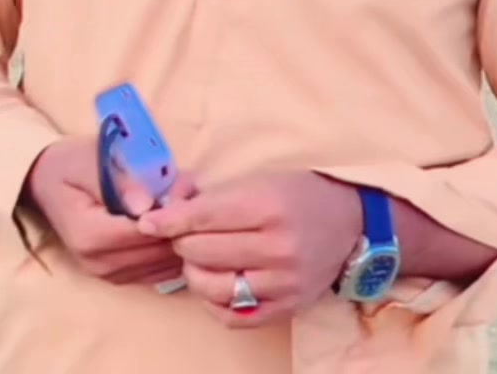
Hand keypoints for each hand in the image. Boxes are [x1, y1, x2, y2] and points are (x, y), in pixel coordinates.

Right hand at [23, 136, 196, 284]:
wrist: (44, 182)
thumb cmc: (69, 165)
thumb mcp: (89, 160)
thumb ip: (120, 181)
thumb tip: (148, 205)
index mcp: (90, 236)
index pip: (147, 234)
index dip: (172, 212)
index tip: (182, 187)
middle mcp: (99, 264)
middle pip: (159, 253)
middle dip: (180, 224)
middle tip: (188, 192)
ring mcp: (108, 275)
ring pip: (164, 266)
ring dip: (179, 237)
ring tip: (181, 205)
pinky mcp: (117, 277)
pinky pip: (158, 272)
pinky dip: (172, 250)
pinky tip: (172, 224)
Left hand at [137, 171, 362, 325]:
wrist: (349, 221)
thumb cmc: (298, 193)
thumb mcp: (259, 181)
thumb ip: (214, 198)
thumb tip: (164, 213)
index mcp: (269, 206)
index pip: (204, 217)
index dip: (170, 220)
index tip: (148, 222)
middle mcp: (278, 248)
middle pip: (204, 252)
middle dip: (182, 242)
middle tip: (183, 235)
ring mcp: (284, 283)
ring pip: (214, 287)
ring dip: (194, 272)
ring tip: (198, 259)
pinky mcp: (287, 308)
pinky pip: (234, 316)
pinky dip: (213, 302)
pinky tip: (214, 284)